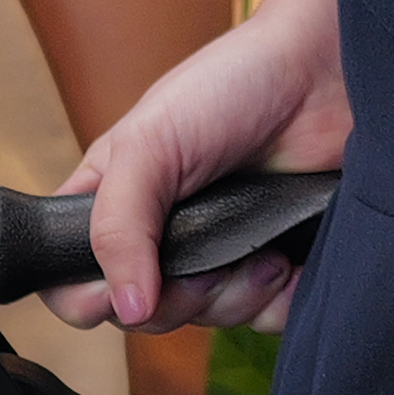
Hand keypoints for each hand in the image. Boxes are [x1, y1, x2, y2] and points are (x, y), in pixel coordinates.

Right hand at [62, 0, 349, 335]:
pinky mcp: (273, 262)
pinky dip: (279, 299)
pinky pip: (266, 318)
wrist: (322, 74)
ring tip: (260, 250)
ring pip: (207, 321)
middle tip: (208, 264)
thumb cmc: (229, 86)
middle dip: (178, 300)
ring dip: (235, 296)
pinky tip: (287, 259)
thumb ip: (118, 225)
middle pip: (144, 315)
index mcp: (114, 202)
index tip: (120, 293)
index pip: (71, 281)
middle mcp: (162, 235)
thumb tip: (126, 307)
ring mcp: (220, 251)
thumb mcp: (150, 144)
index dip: (88, 300)